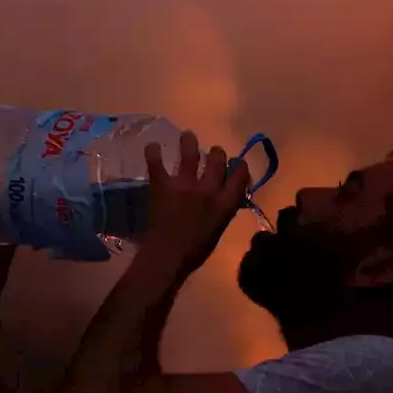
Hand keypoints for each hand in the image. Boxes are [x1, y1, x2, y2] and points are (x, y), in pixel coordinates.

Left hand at [140, 131, 250, 274]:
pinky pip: (157, 163)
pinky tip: (152, 146)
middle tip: (212, 152)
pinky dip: (153, 152)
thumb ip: (223, 209)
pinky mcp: (162, 185)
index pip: (240, 176)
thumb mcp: (218, 229)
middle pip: (217, 159)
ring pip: (191, 154)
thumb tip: (227, 196)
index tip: (236, 163)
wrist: (167, 257)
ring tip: (187, 135)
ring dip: (189, 142)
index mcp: (225, 203)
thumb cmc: (195, 250)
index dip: (240, 166)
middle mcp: (208, 189)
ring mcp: (184, 185)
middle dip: (216, 153)